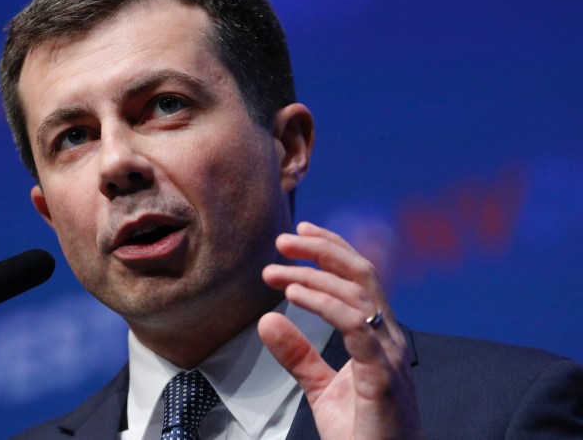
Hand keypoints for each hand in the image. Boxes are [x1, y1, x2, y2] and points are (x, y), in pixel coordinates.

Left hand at [258, 221, 422, 438]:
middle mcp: (387, 338)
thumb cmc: (363, 434)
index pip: (359, 279)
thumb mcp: (321, 388)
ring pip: (357, 293)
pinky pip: (354, 326)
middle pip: (361, 274)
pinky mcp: (381, 376)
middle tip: (285, 239)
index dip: (332, 251)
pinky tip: (295, 295)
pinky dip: (323, 304)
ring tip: (277, 271)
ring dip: (313, 274)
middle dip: (323, 249)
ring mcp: (388, 355)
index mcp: (376, 337)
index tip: (300, 234)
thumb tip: (267, 321)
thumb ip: (298, 355)